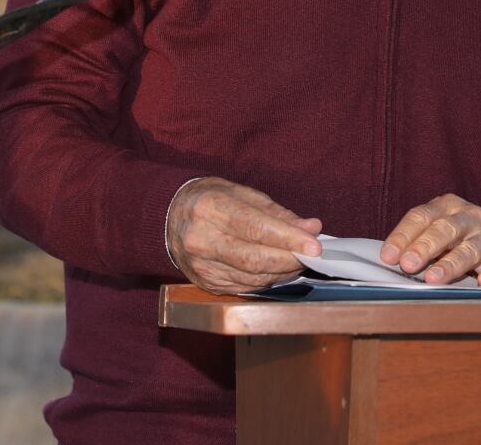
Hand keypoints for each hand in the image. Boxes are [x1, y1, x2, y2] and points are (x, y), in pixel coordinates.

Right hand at [165, 178, 321, 293]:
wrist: (167, 218)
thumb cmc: (209, 200)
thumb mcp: (240, 193)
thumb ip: (277, 212)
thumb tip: (310, 228)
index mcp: (210, 209)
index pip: (255, 228)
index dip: (287, 238)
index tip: (314, 244)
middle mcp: (201, 240)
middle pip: (253, 259)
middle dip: (289, 259)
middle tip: (313, 255)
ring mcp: (201, 266)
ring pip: (251, 277)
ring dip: (282, 272)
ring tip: (299, 259)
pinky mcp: (205, 283)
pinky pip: (244, 286)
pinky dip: (267, 280)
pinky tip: (278, 269)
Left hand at [380, 194, 480, 286]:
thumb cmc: (468, 239)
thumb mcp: (444, 230)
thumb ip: (419, 240)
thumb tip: (389, 260)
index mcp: (449, 207)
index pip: (422, 216)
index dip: (403, 235)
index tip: (388, 256)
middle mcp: (470, 218)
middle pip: (445, 229)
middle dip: (424, 247)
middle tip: (407, 264)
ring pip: (469, 249)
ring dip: (450, 264)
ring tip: (433, 279)